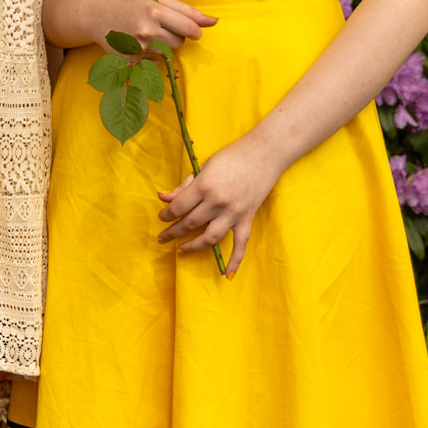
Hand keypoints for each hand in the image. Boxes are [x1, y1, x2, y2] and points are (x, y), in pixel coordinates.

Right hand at [87, 0, 216, 53]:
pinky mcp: (130, 61)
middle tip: (159, 27)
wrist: (95, 13)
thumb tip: (214, 22)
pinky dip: (149, 56)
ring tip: (146, 34)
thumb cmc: (129, 4)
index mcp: (155, 10)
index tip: (191, 30)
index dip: (194, 31)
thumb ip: (186, 11)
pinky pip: (153, 63)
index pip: (190, 28)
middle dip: (175, 36)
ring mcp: (137, 48)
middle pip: (180, 43)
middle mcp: (147, 30)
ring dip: (163, 46)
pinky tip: (136, 44)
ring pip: (167, 54)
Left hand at [157, 132, 279, 275]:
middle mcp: (217, 202)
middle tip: (163, 237)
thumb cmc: (233, 155)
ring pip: (208, 238)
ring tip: (180, 249)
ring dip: (192, 246)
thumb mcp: (204, 166)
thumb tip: (163, 198)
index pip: (178, 207)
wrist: (265, 153)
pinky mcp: (247, 218)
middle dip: (172, 232)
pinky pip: (240, 244)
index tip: (162, 218)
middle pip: (189, 223)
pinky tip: (227, 274)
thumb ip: (184, 185)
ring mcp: (233, 212)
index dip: (166, 215)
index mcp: (204, 185)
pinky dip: (234, 260)